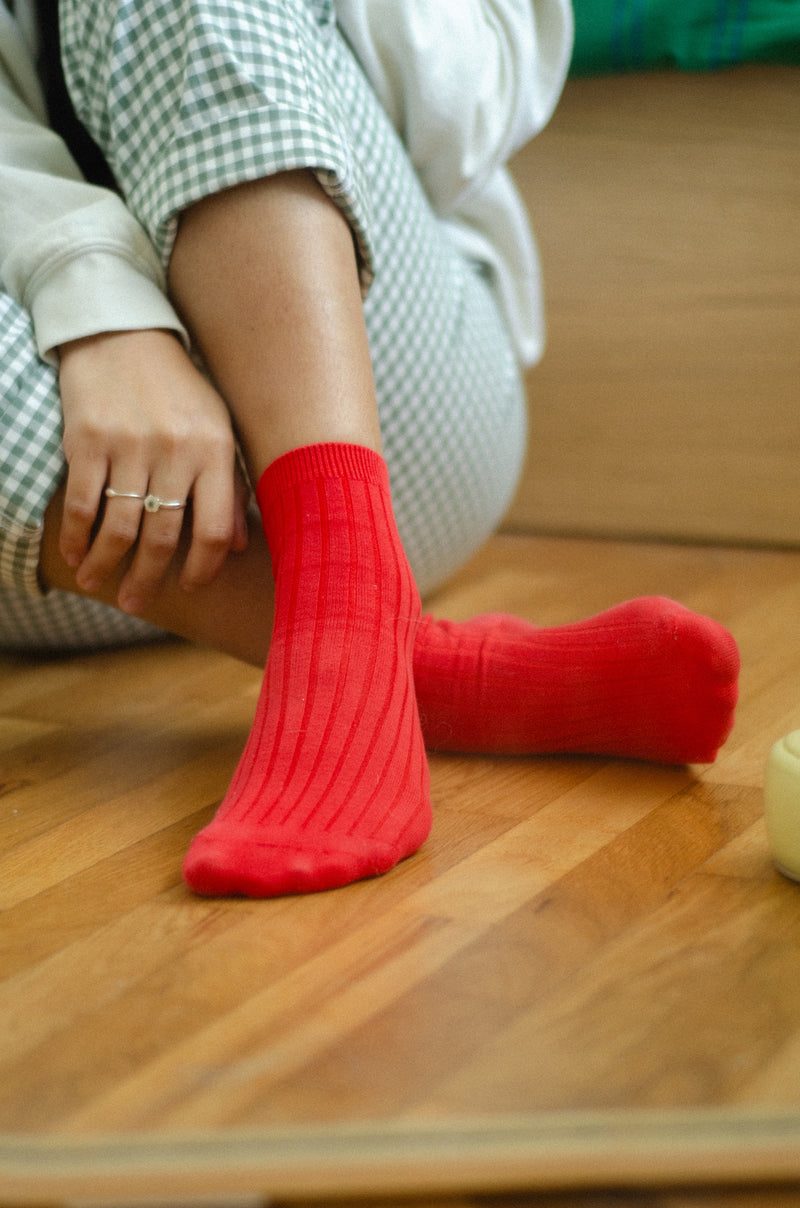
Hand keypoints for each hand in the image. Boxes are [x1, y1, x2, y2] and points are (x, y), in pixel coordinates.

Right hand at [57, 329, 248, 613]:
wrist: (123, 333)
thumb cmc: (180, 390)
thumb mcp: (219, 430)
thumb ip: (233, 487)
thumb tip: (242, 547)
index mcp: (216, 452)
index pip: (215, 530)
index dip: (204, 568)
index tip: (191, 586)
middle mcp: (175, 451)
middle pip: (163, 537)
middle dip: (148, 580)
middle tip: (136, 604)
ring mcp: (129, 446)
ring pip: (118, 527)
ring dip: (106, 565)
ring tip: (98, 584)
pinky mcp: (86, 439)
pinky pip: (80, 503)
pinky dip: (75, 536)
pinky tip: (74, 554)